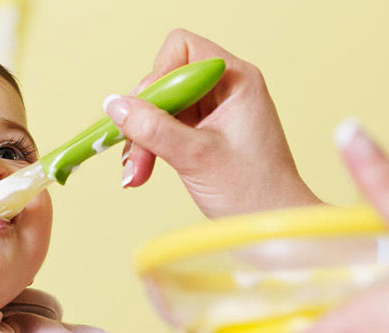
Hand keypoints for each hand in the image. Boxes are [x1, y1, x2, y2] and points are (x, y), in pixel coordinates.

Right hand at [104, 29, 320, 217]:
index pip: (182, 50)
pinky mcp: (205, 133)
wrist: (274, 226)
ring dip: (142, 138)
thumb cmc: (253, 192)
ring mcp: (215, 112)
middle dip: (144, 118)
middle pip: (165, 81)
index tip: (148, 113)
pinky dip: (150, 148)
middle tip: (136, 156)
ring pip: (160, 107)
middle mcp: (226, 89)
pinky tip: (141, 172)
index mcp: (236, 80)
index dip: (158, 77)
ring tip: (136, 172)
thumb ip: (152, 127)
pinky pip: (165, 128)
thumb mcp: (195, 157)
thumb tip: (114, 105)